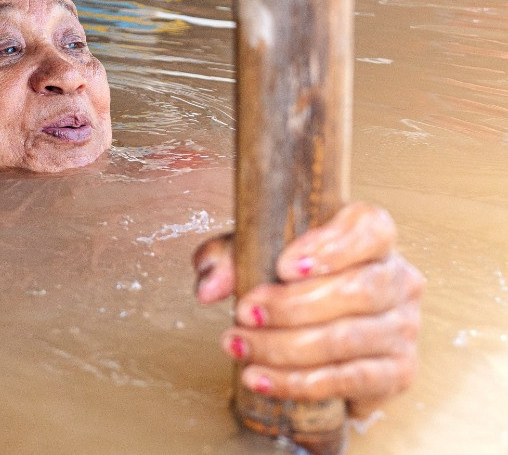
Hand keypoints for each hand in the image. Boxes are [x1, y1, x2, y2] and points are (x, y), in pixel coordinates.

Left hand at [192, 201, 423, 417]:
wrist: (313, 331)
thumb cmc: (290, 281)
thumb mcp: (254, 254)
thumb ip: (229, 258)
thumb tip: (208, 285)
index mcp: (372, 239)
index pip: (370, 229)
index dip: (332, 246)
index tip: (285, 266)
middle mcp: (398, 280)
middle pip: (358, 290)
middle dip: (292, 306)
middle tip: (246, 312)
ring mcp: (403, 328)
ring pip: (348, 338)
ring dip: (284, 347)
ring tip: (240, 345)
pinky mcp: (397, 372)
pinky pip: (349, 379)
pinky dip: (297, 382)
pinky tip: (260, 377)